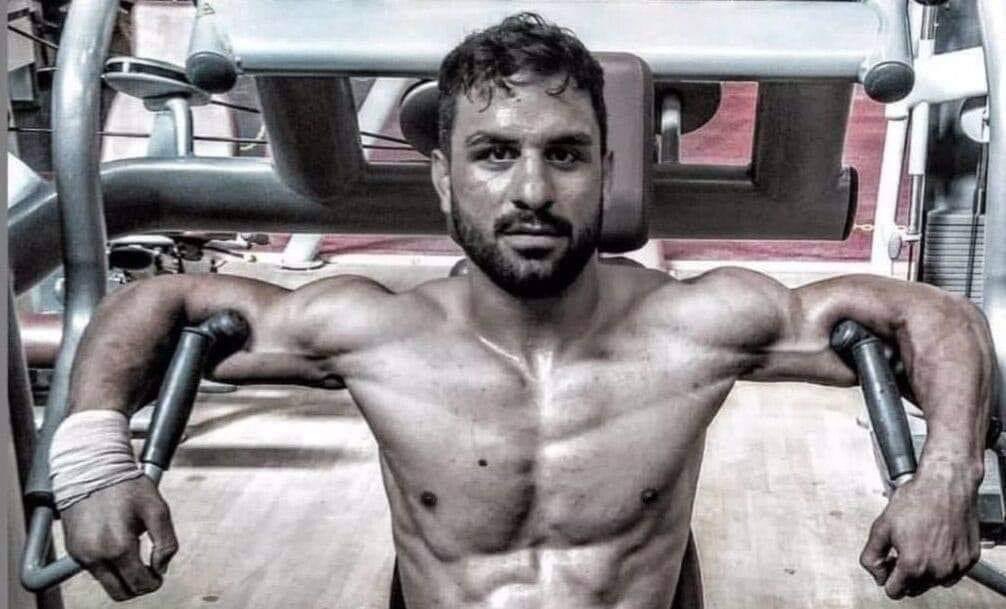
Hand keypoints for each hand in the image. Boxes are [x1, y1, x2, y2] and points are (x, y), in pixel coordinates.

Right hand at [61, 476, 177, 600]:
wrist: (91, 469)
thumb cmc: (126, 486)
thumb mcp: (158, 509)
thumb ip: (166, 543)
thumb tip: (161, 566)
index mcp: (118, 547)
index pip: (139, 585)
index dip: (155, 582)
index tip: (159, 571)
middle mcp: (96, 556)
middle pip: (120, 592)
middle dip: (138, 586)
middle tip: (149, 570)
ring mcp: (81, 555)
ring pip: (106, 582)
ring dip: (123, 575)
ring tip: (134, 552)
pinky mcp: (73, 550)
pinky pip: (94, 569)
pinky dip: (108, 564)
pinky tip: (117, 545)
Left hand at [859, 466, 980, 598]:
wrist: (946, 484)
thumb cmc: (917, 500)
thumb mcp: (881, 526)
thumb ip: (871, 555)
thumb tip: (876, 572)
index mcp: (913, 564)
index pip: (894, 591)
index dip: (886, 576)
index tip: (888, 562)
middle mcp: (938, 570)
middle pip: (914, 589)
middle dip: (904, 574)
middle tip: (901, 550)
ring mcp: (956, 566)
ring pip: (933, 582)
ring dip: (924, 568)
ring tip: (918, 542)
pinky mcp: (969, 559)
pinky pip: (952, 572)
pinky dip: (942, 563)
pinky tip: (935, 542)